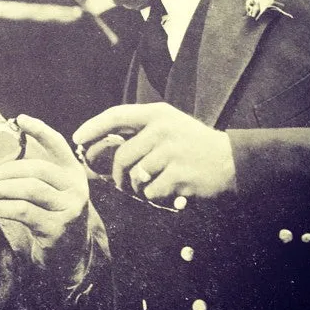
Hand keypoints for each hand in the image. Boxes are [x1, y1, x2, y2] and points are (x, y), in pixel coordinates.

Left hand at [0, 114, 89, 273]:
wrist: (71, 253)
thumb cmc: (53, 213)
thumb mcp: (54, 190)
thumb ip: (38, 171)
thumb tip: (5, 149)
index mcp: (73, 172)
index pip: (57, 144)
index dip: (39, 129)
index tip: (19, 119)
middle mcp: (76, 187)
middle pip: (37, 169)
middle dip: (8, 170)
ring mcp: (70, 208)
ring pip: (30, 189)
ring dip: (3, 189)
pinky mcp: (58, 228)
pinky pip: (24, 211)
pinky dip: (4, 207)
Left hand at [72, 103, 235, 200]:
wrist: (231, 160)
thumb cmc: (192, 143)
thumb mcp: (167, 124)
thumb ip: (138, 130)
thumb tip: (100, 145)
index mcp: (157, 113)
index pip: (116, 115)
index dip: (93, 127)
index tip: (77, 139)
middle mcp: (162, 128)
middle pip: (121, 155)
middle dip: (117, 175)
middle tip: (122, 183)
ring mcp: (172, 151)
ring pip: (135, 176)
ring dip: (138, 188)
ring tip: (151, 186)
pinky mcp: (180, 174)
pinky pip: (151, 191)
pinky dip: (154, 196)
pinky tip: (167, 191)